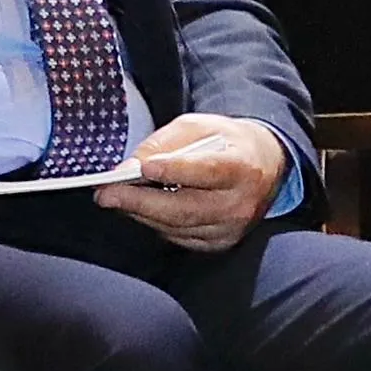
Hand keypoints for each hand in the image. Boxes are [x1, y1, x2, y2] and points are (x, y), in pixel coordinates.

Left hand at [100, 114, 289, 253]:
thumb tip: (130, 167)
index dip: (175, 170)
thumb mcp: (199, 127)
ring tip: (115, 198)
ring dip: (140, 213)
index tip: (143, 167)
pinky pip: (177, 237)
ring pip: (175, 226)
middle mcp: (240, 204)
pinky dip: (155, 222)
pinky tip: (143, 208)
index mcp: (242, 168)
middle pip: (184, 208)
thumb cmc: (227, 144)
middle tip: (105, 194)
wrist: (265, 168)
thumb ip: (165, 143)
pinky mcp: (219, 243)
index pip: (207, 172)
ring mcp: (230, 229)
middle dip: (139, 201)